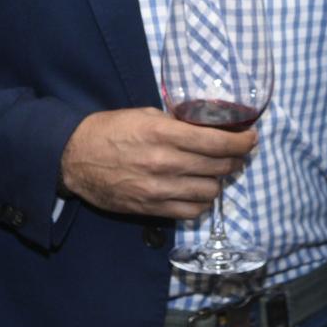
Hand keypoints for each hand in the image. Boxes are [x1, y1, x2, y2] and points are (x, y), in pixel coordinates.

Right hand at [59, 107, 255, 220]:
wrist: (75, 158)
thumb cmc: (110, 130)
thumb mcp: (145, 114)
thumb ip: (177, 123)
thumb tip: (209, 127)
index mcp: (163, 134)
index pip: (217, 141)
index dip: (242, 141)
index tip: (251, 138)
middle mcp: (164, 163)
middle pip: (219, 166)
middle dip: (235, 159)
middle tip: (237, 154)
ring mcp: (159, 189)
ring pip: (210, 191)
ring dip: (219, 181)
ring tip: (216, 172)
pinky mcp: (152, 208)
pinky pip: (192, 212)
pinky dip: (203, 202)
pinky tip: (200, 191)